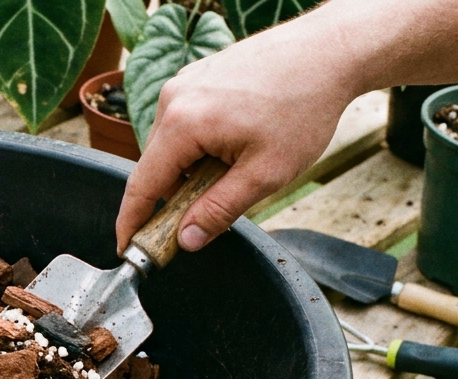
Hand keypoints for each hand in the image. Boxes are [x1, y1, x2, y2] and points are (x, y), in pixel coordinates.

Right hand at [114, 18, 359, 251]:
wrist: (329, 51)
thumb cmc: (304, 107)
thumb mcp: (265, 173)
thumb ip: (219, 210)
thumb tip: (186, 240)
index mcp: (182, 124)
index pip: (142, 186)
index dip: (132, 222)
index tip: (128, 248)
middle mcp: (173, 98)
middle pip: (156, 165)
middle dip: (174, 195)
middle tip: (208, 214)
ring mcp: (184, 83)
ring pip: (172, 143)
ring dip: (192, 167)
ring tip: (237, 167)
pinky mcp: (198, 75)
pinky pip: (185, 121)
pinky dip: (200, 143)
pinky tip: (237, 143)